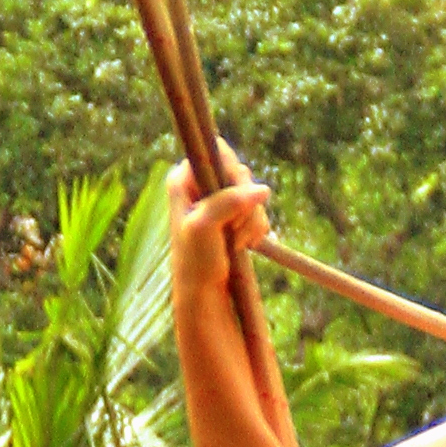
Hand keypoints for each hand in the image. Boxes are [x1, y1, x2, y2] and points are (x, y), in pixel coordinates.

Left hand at [168, 161, 275, 296]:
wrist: (205, 294)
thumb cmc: (195, 262)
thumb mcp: (205, 228)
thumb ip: (228, 203)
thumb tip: (263, 190)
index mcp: (183, 179)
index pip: (217, 152)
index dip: (232, 172)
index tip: (236, 197)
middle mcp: (200, 185)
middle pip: (240, 172)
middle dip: (244, 203)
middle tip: (233, 228)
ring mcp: (219, 201)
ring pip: (254, 193)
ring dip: (252, 220)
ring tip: (237, 243)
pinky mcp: (235, 216)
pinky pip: (259, 210)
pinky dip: (258, 228)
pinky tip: (246, 245)